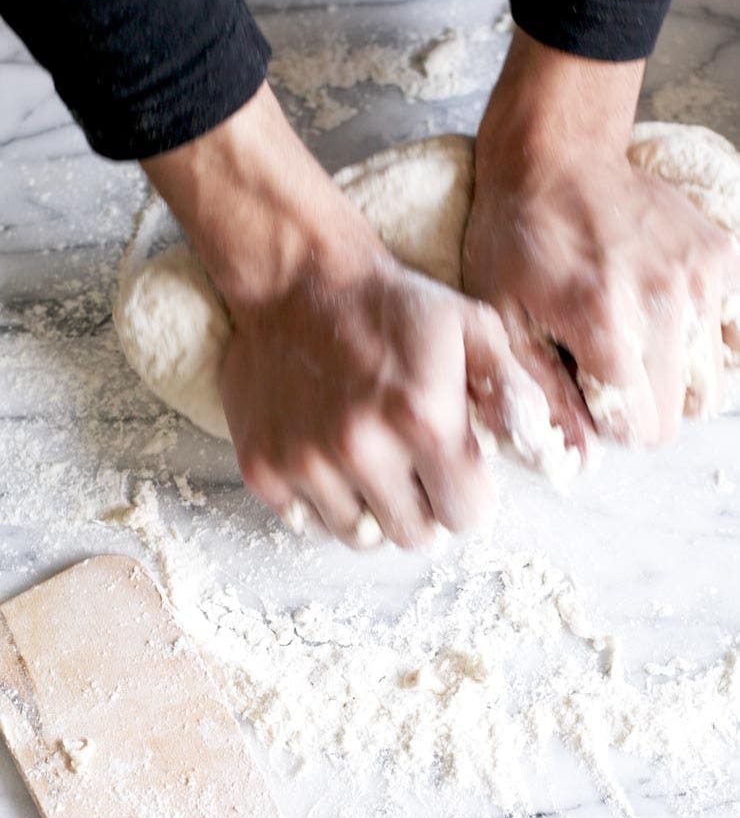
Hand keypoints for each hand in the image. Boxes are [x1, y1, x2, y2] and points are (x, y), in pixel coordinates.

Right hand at [143, 83, 548, 546]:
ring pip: (359, 536)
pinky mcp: (262, 467)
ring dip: (373, 510)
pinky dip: (321, 501)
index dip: (468, 496)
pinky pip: (305, 522)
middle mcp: (362, 450)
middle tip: (415, 472)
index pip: (466, 517)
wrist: (298, 281)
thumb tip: (543, 453)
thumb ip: (516, 393)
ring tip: (372, 465)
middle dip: (424, 509)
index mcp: (424, 420)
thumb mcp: (473, 328)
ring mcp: (306, 463)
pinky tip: (328, 457)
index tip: (457, 473)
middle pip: (415, 536)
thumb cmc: (393, 307)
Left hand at [464, 29, 739, 448]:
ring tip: (632, 337)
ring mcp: (700, 276)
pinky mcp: (721, 256)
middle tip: (606, 364)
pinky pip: (730, 335)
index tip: (589, 395)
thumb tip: (580, 457)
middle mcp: (664, 301)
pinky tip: (662, 320)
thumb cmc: (516, 239)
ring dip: (672, 376)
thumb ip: (542, 394)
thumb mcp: (503, 320)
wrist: (556, 158)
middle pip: (677, 413)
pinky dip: (702, 341)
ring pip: (709, 381)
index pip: (641, 429)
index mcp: (604, 322)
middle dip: (641, 404)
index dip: (611, 425)